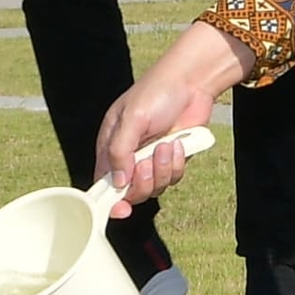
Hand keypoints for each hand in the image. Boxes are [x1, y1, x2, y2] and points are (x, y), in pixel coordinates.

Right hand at [96, 24, 255, 210]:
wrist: (191, 83)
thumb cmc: (156, 93)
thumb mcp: (132, 119)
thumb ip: (120, 151)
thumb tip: (119, 182)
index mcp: (109, 146)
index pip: (102, 184)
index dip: (108, 202)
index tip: (120, 210)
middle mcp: (128, 157)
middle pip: (131, 192)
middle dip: (143, 181)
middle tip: (148, 161)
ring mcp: (151, 160)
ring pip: (154, 188)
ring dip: (163, 170)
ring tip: (167, 145)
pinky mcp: (171, 161)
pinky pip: (173, 178)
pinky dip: (176, 164)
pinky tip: (177, 143)